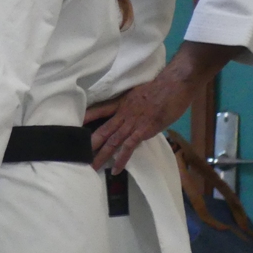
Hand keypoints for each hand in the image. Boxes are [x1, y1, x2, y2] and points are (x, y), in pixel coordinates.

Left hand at [88, 41, 242, 172]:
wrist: (174, 83)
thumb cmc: (163, 86)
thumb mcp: (143, 93)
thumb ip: (136, 103)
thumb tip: (136, 110)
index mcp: (123, 102)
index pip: (101, 109)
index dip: (89, 117)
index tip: (77, 124)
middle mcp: (123, 113)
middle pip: (103, 129)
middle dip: (91, 143)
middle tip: (79, 154)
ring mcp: (132, 122)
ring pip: (112, 141)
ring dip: (102, 155)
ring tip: (92, 167)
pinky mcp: (143, 130)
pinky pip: (129, 147)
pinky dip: (121, 159)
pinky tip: (115, 169)